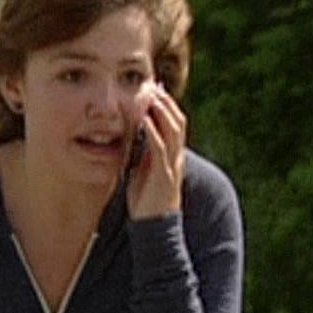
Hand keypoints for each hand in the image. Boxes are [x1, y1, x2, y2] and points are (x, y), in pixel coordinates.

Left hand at [126, 82, 185, 219]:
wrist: (154, 228)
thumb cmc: (146, 202)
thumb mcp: (144, 173)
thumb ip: (142, 155)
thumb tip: (133, 139)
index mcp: (173, 157)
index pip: (175, 124)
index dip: (167, 105)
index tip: (154, 88)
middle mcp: (176, 158)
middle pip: (178, 122)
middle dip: (166, 102)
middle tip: (152, 85)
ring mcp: (172, 166)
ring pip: (173, 131)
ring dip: (162, 111)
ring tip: (150, 95)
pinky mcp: (164, 175)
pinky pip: (160, 149)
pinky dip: (153, 131)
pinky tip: (144, 119)